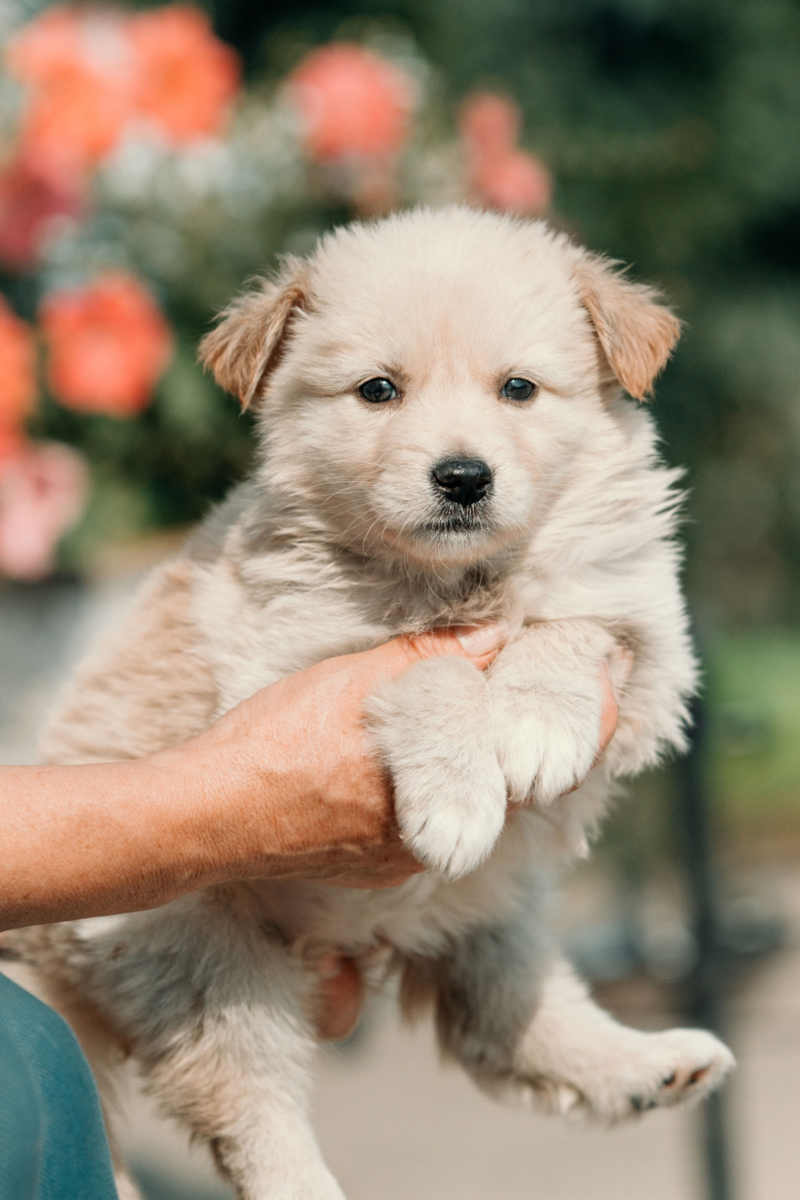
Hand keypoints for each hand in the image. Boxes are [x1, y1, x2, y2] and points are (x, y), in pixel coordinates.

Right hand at [184, 624, 508, 890]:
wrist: (202, 813)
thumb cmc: (275, 744)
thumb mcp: (350, 682)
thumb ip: (423, 657)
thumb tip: (490, 637)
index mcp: (433, 802)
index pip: (505, 777)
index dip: (508, 737)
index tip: (502, 704)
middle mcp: (420, 847)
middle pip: (478, 798)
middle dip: (477, 755)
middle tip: (471, 709)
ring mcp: (389, 865)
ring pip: (439, 814)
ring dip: (438, 779)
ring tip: (421, 734)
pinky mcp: (358, 871)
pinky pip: (403, 834)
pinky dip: (401, 802)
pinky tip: (375, 770)